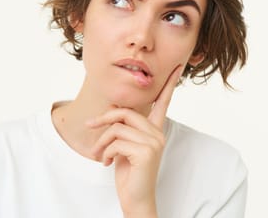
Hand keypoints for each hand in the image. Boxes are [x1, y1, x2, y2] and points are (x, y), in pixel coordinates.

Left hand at [86, 65, 182, 216]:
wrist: (135, 200)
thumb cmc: (129, 173)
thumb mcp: (122, 145)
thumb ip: (122, 126)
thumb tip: (113, 104)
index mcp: (155, 129)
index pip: (163, 102)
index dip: (170, 84)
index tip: (178, 67)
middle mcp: (158, 133)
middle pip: (125, 112)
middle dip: (103, 119)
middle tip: (89, 127)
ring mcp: (154, 142)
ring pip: (117, 127)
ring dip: (101, 141)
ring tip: (98, 155)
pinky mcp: (146, 152)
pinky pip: (116, 142)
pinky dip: (104, 152)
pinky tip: (105, 163)